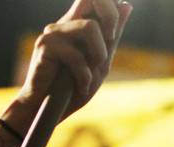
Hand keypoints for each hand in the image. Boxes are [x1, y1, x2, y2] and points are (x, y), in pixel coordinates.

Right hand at [7, 0, 133, 127]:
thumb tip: (127, 5)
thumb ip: (112, 36)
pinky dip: (84, 75)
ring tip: (92, 74)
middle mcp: (64, 23)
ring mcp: (53, 33)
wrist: (47, 109)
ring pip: (89, 27)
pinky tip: (81, 87)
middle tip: (111, 39)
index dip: (111, 6)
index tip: (114, 32)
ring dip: (99, 53)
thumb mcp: (100, 63)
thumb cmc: (73, 88)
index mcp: (77, 24)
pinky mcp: (45, 46)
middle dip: (110, 16)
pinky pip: (76, 55)